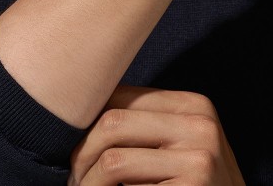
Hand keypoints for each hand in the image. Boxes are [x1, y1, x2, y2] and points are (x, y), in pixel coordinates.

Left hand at [68, 85, 244, 184]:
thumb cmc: (194, 182)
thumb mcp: (178, 142)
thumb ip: (144, 123)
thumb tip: (82, 110)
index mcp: (192, 104)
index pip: (122, 96)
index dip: (89, 119)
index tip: (74, 142)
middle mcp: (199, 124)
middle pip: (113, 122)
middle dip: (81, 152)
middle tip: (73, 175)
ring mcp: (199, 158)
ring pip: (114, 159)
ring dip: (88, 181)